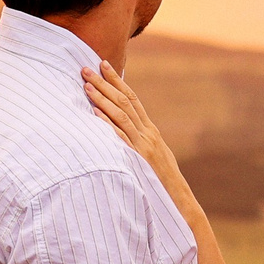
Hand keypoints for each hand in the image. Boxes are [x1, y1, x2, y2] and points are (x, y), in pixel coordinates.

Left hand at [82, 62, 179, 176]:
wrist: (177, 198)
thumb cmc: (161, 179)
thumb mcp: (153, 155)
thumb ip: (140, 141)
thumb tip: (124, 131)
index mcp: (150, 130)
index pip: (132, 98)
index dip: (117, 80)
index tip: (103, 64)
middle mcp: (147, 133)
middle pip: (124, 102)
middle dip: (104, 83)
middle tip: (86, 68)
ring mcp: (142, 145)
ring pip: (121, 115)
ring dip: (102, 99)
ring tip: (86, 85)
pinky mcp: (137, 158)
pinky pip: (120, 138)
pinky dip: (107, 124)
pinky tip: (95, 113)